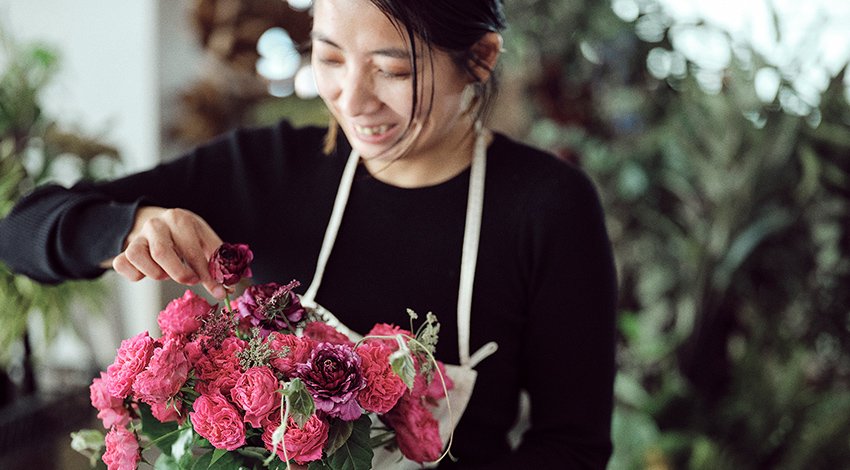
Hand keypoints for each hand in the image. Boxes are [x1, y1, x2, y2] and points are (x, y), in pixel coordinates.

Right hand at [107, 206, 226, 297]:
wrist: (162, 224)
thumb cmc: (189, 236)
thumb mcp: (206, 240)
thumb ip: (218, 261)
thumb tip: (228, 287)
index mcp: (179, 219)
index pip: (192, 250)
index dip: (206, 274)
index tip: (219, 291)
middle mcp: (155, 225)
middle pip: (161, 253)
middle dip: (179, 274)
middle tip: (191, 281)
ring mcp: (137, 237)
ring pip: (138, 257)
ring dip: (156, 273)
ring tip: (167, 273)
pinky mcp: (124, 250)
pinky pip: (122, 265)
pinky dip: (135, 275)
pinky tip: (148, 273)